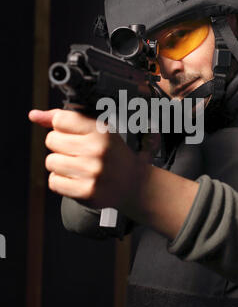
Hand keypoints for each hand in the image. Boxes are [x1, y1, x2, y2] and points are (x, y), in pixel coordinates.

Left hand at [29, 108, 198, 238]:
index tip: (73, 134)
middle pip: (51, 140)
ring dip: (60, 165)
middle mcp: (97, 150)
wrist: (133, 183)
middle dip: (60, 146)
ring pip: (50, 162)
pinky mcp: (86, 191)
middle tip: (79, 152)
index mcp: (101, 131)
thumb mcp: (96, 130)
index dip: (61, 127)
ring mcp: (92, 172)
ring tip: (78, 167)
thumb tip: (33, 115)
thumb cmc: (111, 153)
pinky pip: (54, 182)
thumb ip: (64, 119)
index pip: (61, 120)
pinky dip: (61, 181)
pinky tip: (76, 179)